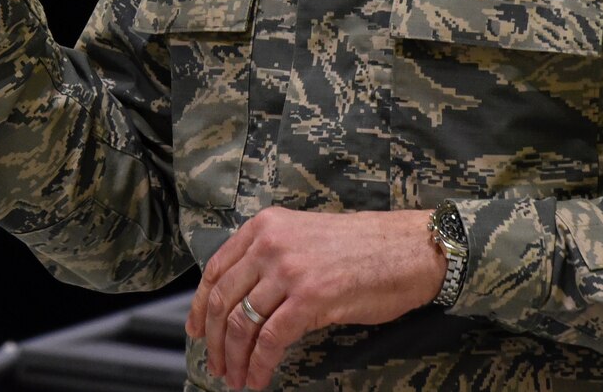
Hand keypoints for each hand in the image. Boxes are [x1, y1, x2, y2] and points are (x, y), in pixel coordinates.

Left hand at [184, 206, 442, 389]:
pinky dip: (260, 364)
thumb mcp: (303, 237)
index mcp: (264, 226)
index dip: (199, 306)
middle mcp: (270, 244)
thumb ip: (270, 258)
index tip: (195, 331)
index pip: (216, 270)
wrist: (408, 249)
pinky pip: (272, 339)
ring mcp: (289, 270)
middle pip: (222, 300)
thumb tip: (242, 300)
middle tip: (216, 365)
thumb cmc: (361, 248)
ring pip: (242, 323)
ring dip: (235, 358)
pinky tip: (259, 378)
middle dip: (214, 340)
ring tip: (236, 378)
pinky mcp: (310, 298)